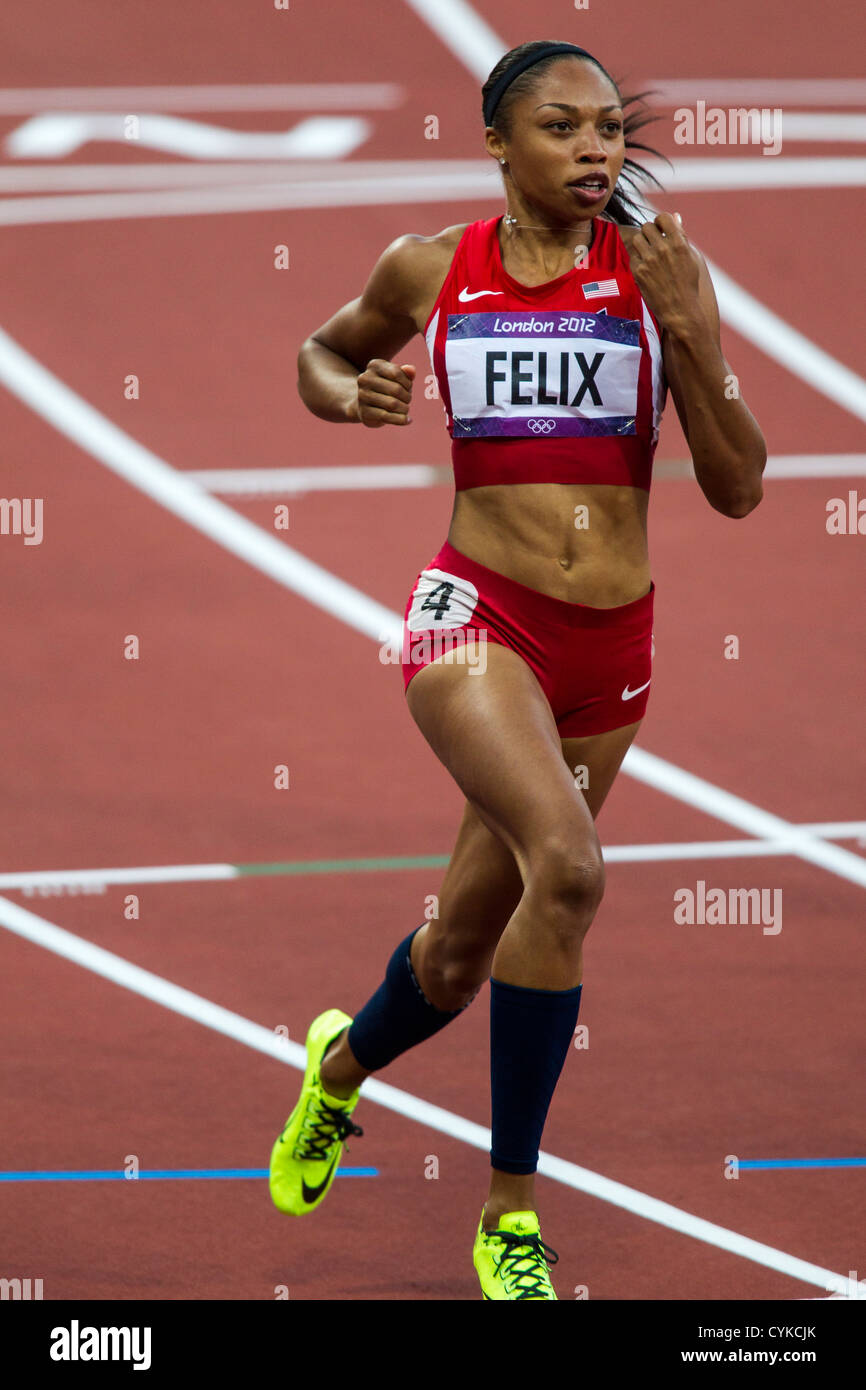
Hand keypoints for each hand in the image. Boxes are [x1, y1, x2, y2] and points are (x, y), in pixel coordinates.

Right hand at [353, 360, 415, 426]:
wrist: (363, 404)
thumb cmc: (386, 388)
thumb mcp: (396, 378)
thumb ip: (406, 373)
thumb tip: (412, 369)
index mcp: (374, 365)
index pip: (397, 373)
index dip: (408, 383)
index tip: (408, 388)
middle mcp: (365, 379)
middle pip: (396, 389)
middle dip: (407, 397)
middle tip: (407, 400)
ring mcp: (362, 396)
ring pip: (393, 404)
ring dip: (404, 409)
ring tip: (405, 409)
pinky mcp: (364, 412)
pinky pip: (387, 417)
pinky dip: (401, 419)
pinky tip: (407, 420)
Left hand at [626, 213, 702, 335]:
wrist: (680, 309)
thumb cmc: (688, 283)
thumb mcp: (691, 257)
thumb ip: (681, 235)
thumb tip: (675, 216)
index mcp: (678, 242)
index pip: (663, 217)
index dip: (661, 222)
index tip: (662, 230)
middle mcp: (663, 249)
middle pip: (647, 226)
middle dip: (650, 233)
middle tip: (653, 243)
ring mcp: (649, 260)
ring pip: (637, 238)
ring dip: (642, 243)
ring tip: (648, 252)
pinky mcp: (638, 271)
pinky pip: (633, 255)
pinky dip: (638, 258)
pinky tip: (645, 266)